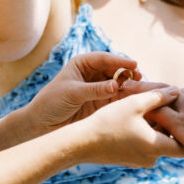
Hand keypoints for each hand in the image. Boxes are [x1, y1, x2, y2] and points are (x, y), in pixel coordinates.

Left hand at [26, 52, 141, 132]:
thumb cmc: (51, 103)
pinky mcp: (102, 103)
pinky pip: (117, 98)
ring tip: (141, 91)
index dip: (120, 61)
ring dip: (130, 86)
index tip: (134, 65)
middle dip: (128, 73)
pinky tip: (135, 101)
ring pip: (119, 83)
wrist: (42, 125)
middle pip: (115, 70)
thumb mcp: (72, 93)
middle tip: (141, 79)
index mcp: (82, 64)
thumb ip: (94, 90)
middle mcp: (92, 74)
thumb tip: (117, 85)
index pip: (104, 58)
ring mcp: (98, 88)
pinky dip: (127, 99)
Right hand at [79, 88, 183, 167]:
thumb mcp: (135, 103)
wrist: (81, 142)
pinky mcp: (126, 160)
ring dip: (152, 129)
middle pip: (168, 144)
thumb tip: (176, 91)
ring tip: (141, 111)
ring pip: (154, 145)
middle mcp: (150, 159)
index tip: (173, 116)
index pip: (183, 148)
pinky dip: (141, 135)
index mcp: (156, 147)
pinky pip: (142, 148)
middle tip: (156, 108)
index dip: (181, 132)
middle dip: (165, 127)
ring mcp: (137, 161)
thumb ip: (158, 97)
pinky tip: (129, 120)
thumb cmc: (108, 121)